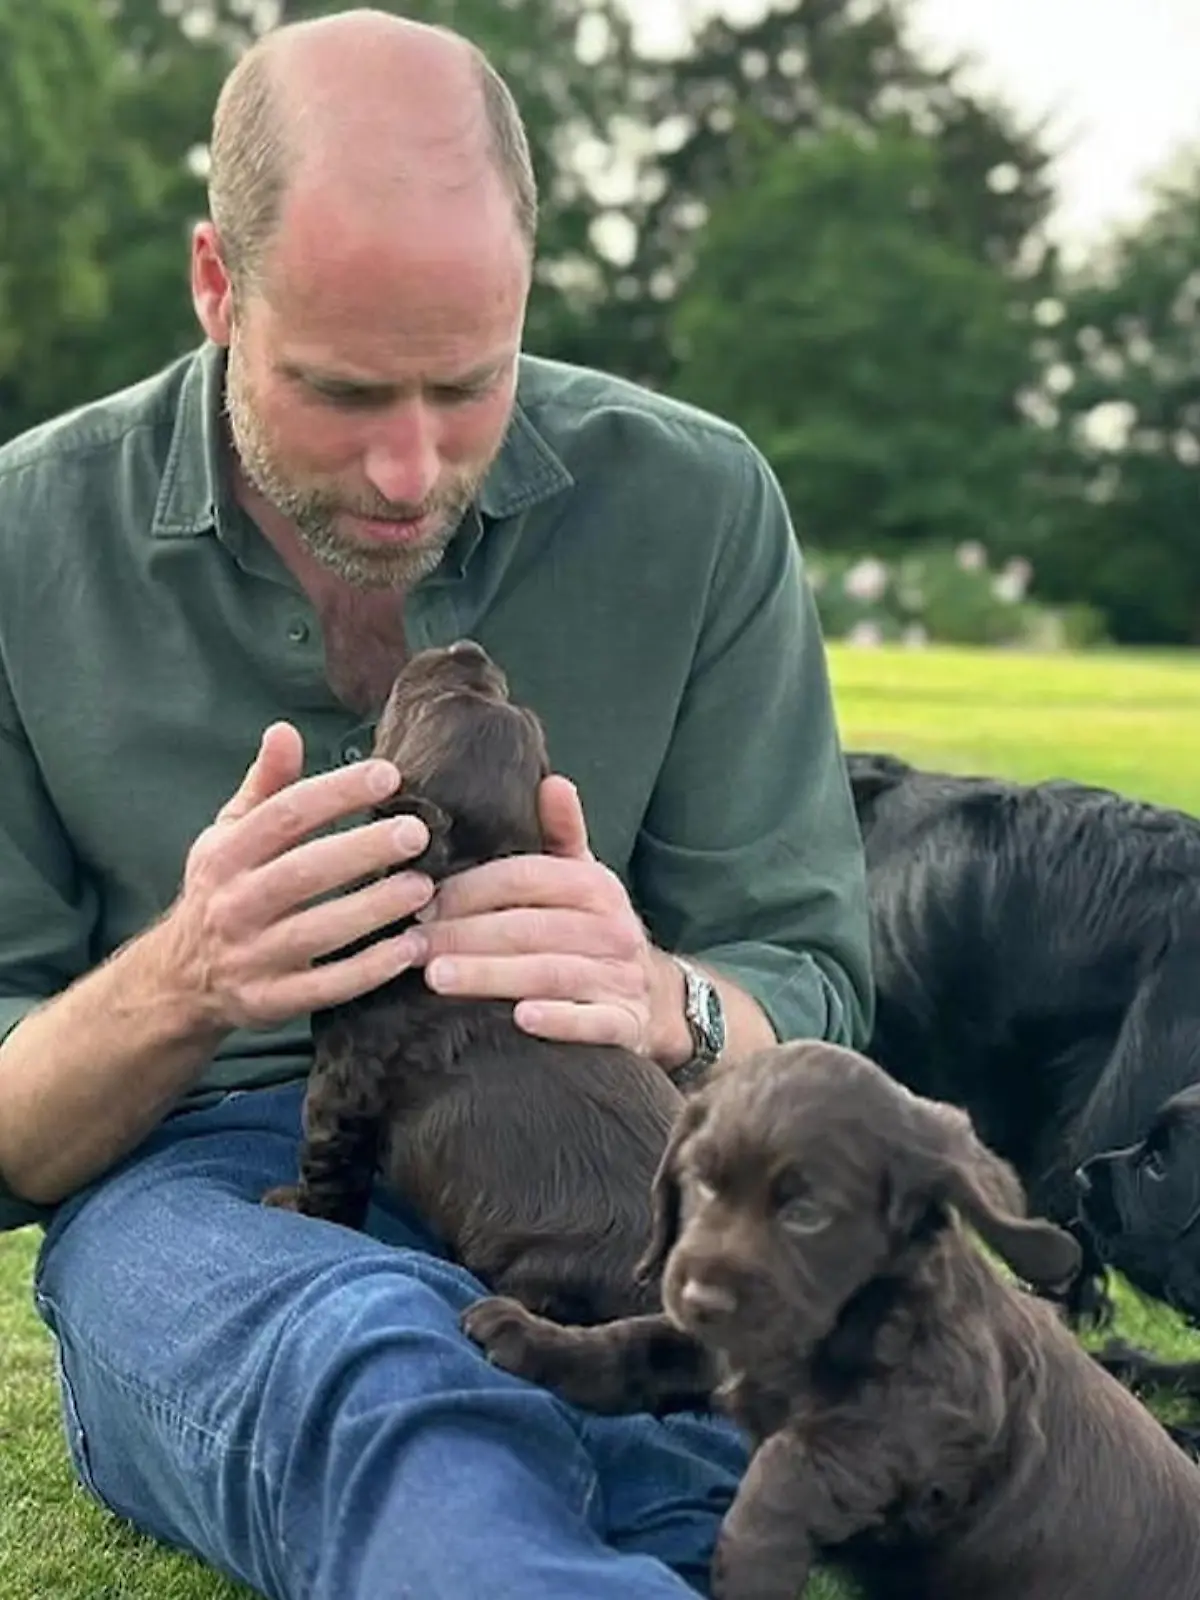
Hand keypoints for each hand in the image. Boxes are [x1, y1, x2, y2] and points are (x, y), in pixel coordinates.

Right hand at [164, 723, 434, 1030]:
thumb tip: (284, 730)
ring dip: (373, 909)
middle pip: (303, 871)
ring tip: (424, 887)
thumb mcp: (228, 835)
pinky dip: (368, 970)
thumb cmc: (221, 891)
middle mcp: (233, 904)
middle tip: (418, 832)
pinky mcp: (270, 1002)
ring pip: (316, 931)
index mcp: (225, 855)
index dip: (336, 792)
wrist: (178, 981)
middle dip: (363, 850)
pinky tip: (411, 949)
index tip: (389, 775)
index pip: (284, 815)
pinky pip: (324, 987)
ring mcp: (250, 957)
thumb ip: (264, 787)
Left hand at [410, 776, 689, 1061]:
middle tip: (411, 945)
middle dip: (464, 935)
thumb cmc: (594, 932)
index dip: (469, 889)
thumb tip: (553, 781)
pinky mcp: (625, 1025)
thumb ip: (563, 833)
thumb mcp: (584, 879)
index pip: (524, 878)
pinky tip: (521, 1020)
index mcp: (595, 886)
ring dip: (491, 975)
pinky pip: (592, 1022)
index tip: (421, 902)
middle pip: (528, 927)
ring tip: (437, 978)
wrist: (655, 1000)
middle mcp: (613, 928)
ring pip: (550, 974)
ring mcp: (621, 978)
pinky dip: (559, 1020)